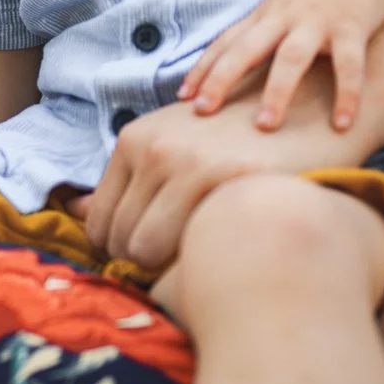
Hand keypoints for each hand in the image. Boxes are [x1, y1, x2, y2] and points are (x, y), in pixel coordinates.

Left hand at [77, 73, 371, 271]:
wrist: (308, 113)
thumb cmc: (242, 142)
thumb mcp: (177, 149)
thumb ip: (129, 182)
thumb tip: (74, 211)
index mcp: (134, 140)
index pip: (99, 223)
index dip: (121, 253)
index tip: (155, 264)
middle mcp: (151, 147)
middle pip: (118, 240)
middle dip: (142, 265)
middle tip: (181, 270)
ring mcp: (185, 161)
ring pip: (144, 248)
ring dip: (165, 270)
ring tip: (200, 264)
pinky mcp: (224, 177)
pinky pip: (185, 244)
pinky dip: (194, 262)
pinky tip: (221, 256)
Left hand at [179, 0, 383, 130]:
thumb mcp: (288, 1)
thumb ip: (269, 28)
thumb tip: (247, 58)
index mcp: (267, 14)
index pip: (226, 43)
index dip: (203, 69)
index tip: (182, 97)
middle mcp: (285, 17)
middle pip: (245, 49)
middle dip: (220, 80)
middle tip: (201, 112)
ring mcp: (317, 21)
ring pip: (290, 58)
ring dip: (276, 92)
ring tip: (264, 126)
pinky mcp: (352, 25)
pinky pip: (349, 65)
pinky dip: (347, 95)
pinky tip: (342, 125)